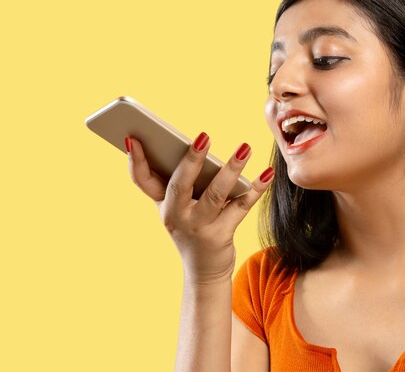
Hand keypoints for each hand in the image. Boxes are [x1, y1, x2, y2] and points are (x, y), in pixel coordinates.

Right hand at [124, 133, 273, 283]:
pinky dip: (256, 188)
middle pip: (181, 184)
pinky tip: (267, 173)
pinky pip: (241, 206)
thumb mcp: (180, 208)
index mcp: (163, 205)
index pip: (143, 181)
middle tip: (203, 136)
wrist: (204, 272)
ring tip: (245, 148)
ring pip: (216, 194)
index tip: (132, 138)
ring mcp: (198, 227)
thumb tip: (197, 145)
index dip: (135, 160)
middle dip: (191, 159)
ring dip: (232, 169)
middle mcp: (177, 216)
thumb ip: (183, 181)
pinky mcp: (221, 235)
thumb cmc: (193, 228)